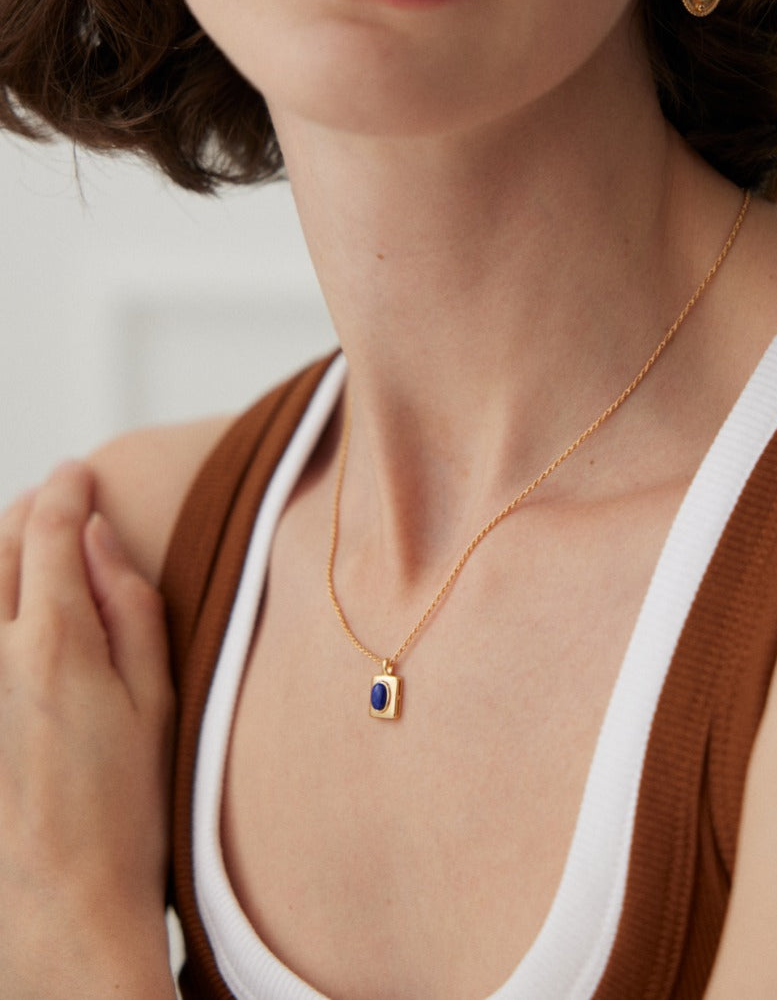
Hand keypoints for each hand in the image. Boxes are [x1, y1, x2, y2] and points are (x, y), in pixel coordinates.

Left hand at [0, 463, 176, 997]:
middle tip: (51, 502)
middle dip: (24, 514)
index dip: (67, 491)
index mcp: (56, 645)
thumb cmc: (126, 814)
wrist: (62, 911)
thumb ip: (129, 607)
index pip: (51, 532)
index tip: (80, 473)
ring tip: (22, 553)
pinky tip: (7, 616)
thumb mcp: (155, 702)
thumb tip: (98, 537)